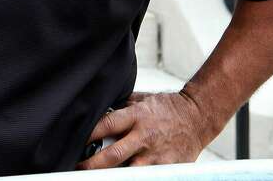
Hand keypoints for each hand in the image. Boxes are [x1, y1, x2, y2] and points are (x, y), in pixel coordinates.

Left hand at [77, 91, 211, 169]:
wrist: (198, 116)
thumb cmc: (169, 107)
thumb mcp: (143, 99)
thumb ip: (123, 105)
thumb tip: (100, 108)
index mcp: (137, 116)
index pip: (106, 125)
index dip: (88, 135)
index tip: (74, 142)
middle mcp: (144, 136)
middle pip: (113, 155)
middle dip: (92, 165)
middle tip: (78, 169)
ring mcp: (155, 155)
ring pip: (128, 171)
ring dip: (112, 175)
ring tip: (97, 177)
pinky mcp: (166, 167)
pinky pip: (147, 176)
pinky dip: (133, 177)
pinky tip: (124, 177)